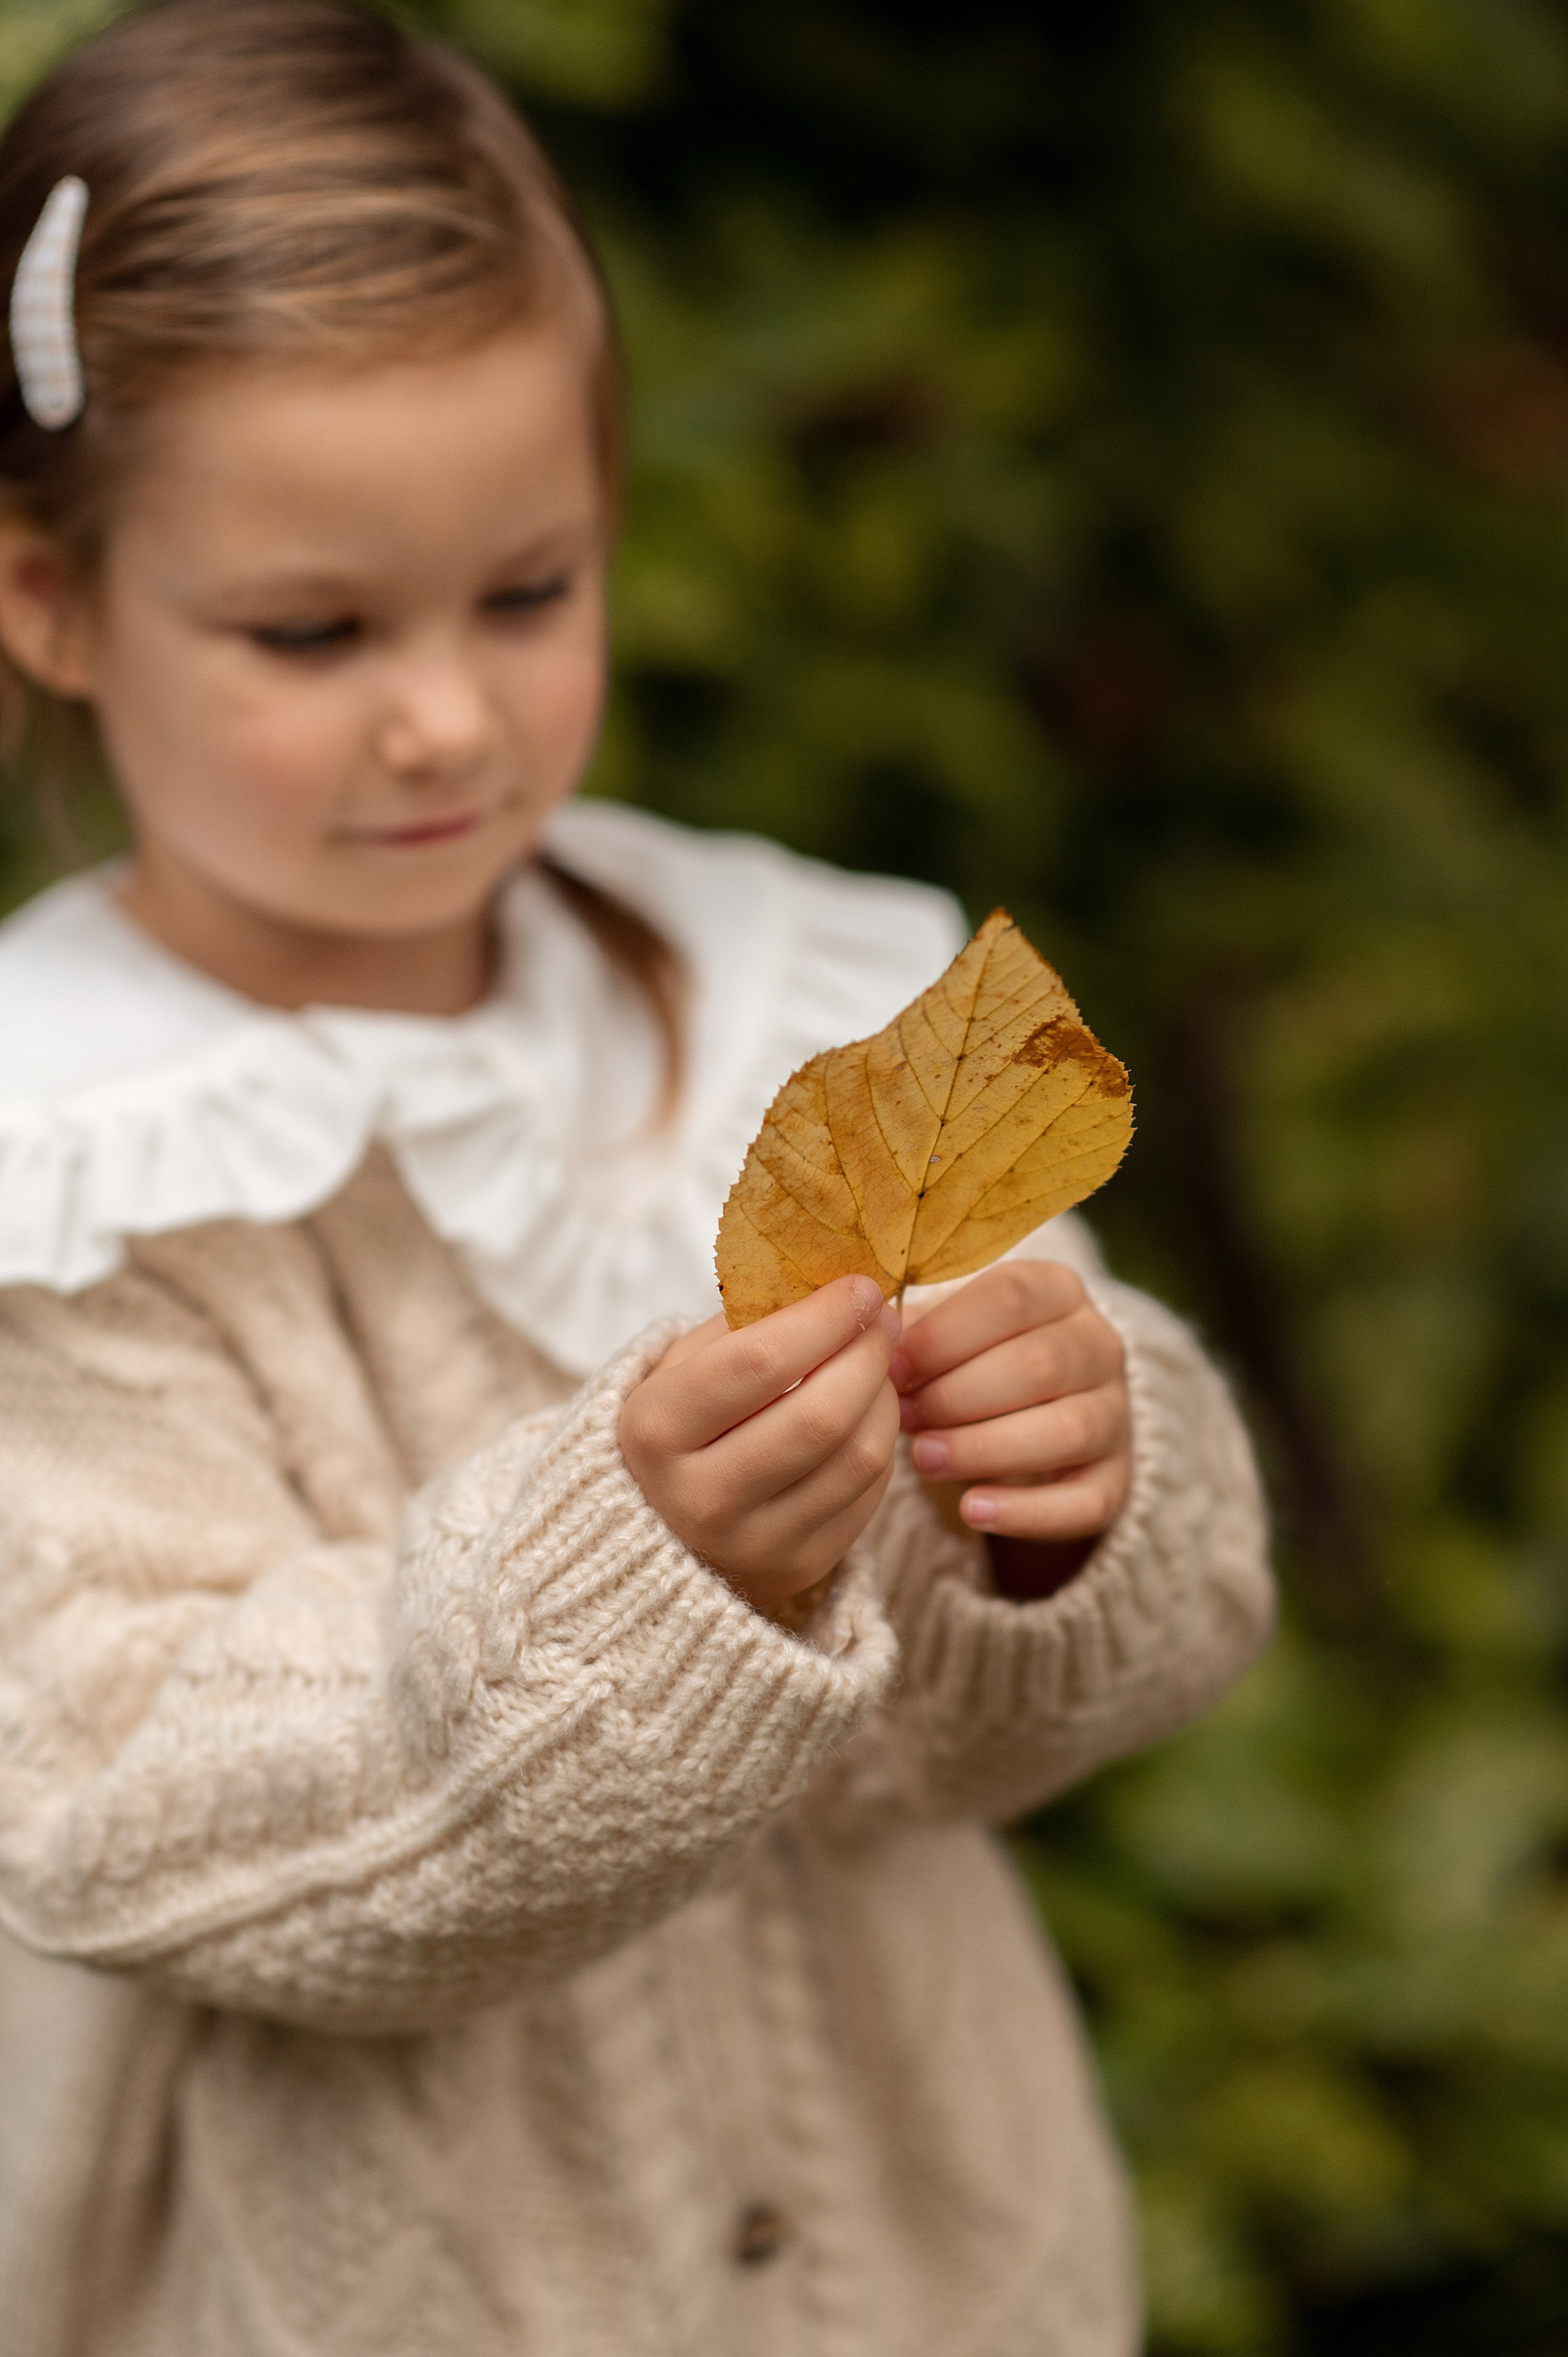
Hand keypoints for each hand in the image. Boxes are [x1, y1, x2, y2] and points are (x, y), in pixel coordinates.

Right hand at [619, 1275, 901, 1615]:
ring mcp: (755, 1543)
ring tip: (876, 1364)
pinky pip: (870, 1493)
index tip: (859, 1286)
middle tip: (884, 1318)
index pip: (759, 1362)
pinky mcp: (802, 1566)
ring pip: (858, 1456)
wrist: (659, 1536)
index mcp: (657, 1432)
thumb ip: (745, 1324)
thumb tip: (833, 1285)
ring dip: (884, 1396)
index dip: (823, 1317)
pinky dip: (881, 1441)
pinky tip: (868, 1413)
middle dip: (868, 1354)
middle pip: (820, 1415)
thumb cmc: (677, 1429)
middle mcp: (701, 1499)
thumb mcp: (680, 1369)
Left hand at [890, 1259, 1130, 1546]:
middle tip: (902, 1418)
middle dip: (958, 1395)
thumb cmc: (973, 1362)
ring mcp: (1116, 1416)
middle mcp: (1100, 1346)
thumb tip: (873, 1342)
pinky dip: (1027, 1512)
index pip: (1010, 1297)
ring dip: (984, 1448)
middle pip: (1038, 1364)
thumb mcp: (951, 1332)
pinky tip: (971, 1510)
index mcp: (1058, 1291)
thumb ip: (918, 1331)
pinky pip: (1085, 1502)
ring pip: (1066, 1430)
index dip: (944, 1334)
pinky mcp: (1116, 1481)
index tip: (891, 1367)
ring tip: (923, 1460)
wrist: (1034, 1423)